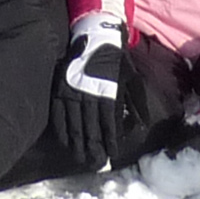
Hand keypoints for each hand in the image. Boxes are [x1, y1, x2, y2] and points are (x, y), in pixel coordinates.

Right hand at [51, 16, 130, 169]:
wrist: (95, 35)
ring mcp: (72, 92)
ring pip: (74, 125)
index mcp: (107, 92)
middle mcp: (89, 94)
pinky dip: (62, 130)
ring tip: (82, 159)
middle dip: (94, 148)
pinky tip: (66, 142)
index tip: (112, 155)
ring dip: (78, 144)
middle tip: (95, 164)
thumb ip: (136, 101)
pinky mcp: (60, 89)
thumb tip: (140, 124)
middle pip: (91, 128)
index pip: (109, 124)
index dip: (110, 141)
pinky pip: (59, 114)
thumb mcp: (132, 77)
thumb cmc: (116, 59)